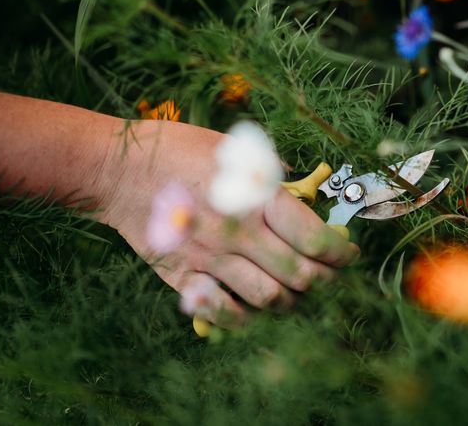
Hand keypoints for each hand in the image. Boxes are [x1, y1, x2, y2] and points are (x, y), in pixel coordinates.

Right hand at [95, 119, 359, 327]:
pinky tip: (257, 307)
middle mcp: (238, 234)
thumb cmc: (179, 151)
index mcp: (256, 198)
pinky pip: (225, 313)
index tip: (347, 252)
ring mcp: (211, 260)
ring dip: (293, 300)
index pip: (315, 240)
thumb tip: (304, 201)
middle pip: (300, 276)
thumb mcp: (235, 150)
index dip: (341, 253)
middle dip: (326, 280)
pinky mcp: (184, 278)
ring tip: (298, 291)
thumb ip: (273, 177)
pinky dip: (249, 317)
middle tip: (330, 274)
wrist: (119, 170)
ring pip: (270, 300)